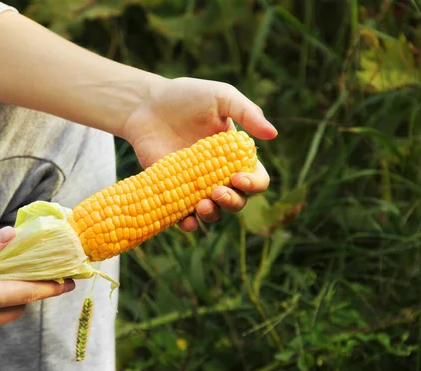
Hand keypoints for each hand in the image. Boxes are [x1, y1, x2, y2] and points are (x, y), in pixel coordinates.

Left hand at [121, 77, 277, 230]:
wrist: (146, 105)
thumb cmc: (187, 97)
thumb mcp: (221, 96)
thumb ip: (247, 112)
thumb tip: (273, 135)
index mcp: (236, 156)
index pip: (256, 178)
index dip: (253, 183)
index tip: (237, 177)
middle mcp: (219, 174)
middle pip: (238, 200)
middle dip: (232, 202)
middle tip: (217, 192)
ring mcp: (195, 186)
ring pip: (213, 212)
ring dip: (213, 214)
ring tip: (202, 204)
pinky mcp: (172, 192)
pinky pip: (183, 216)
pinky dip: (188, 223)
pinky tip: (187, 221)